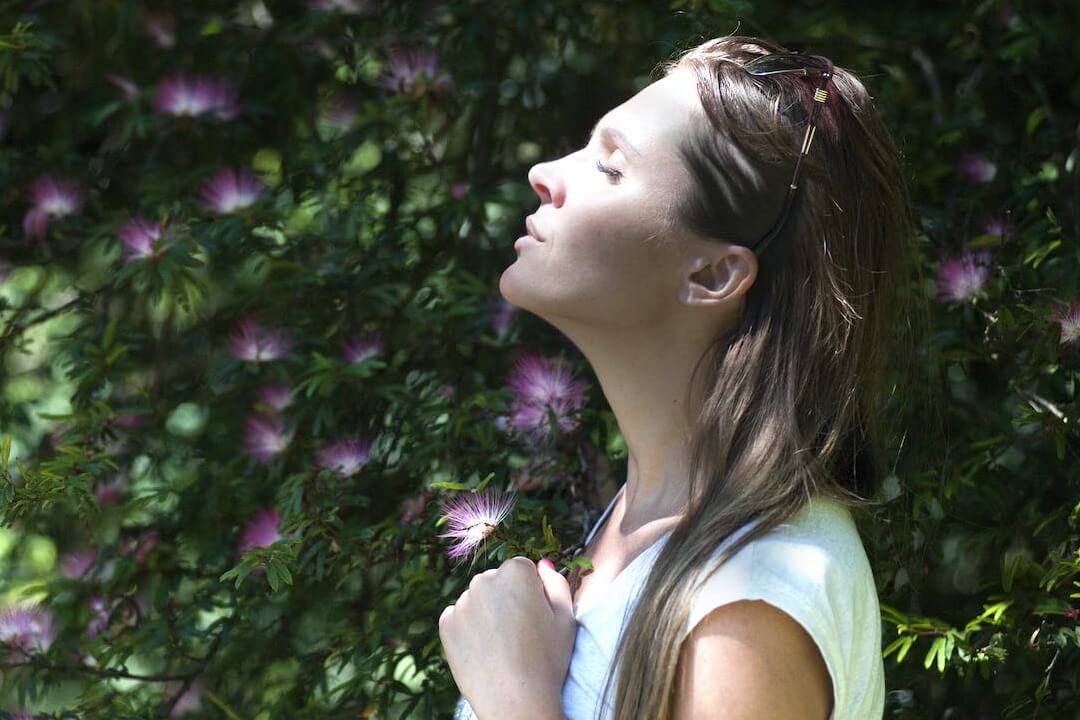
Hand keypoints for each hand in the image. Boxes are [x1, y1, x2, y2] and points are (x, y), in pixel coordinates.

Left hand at [439, 556, 575, 719]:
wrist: (515, 701)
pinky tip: (484, 650)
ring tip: (501, 646)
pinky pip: (458, 617)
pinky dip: (468, 629)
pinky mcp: (446, 624)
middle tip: (519, 634)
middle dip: (506, 599)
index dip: (531, 593)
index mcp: (516, 572)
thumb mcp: (566, 619)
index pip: (522, 569)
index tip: (535, 617)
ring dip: (486, 613)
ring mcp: (462, 602)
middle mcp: (484, 580)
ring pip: (477, 600)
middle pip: (497, 582)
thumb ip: (556, 584)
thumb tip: (543, 565)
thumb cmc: (547, 661)